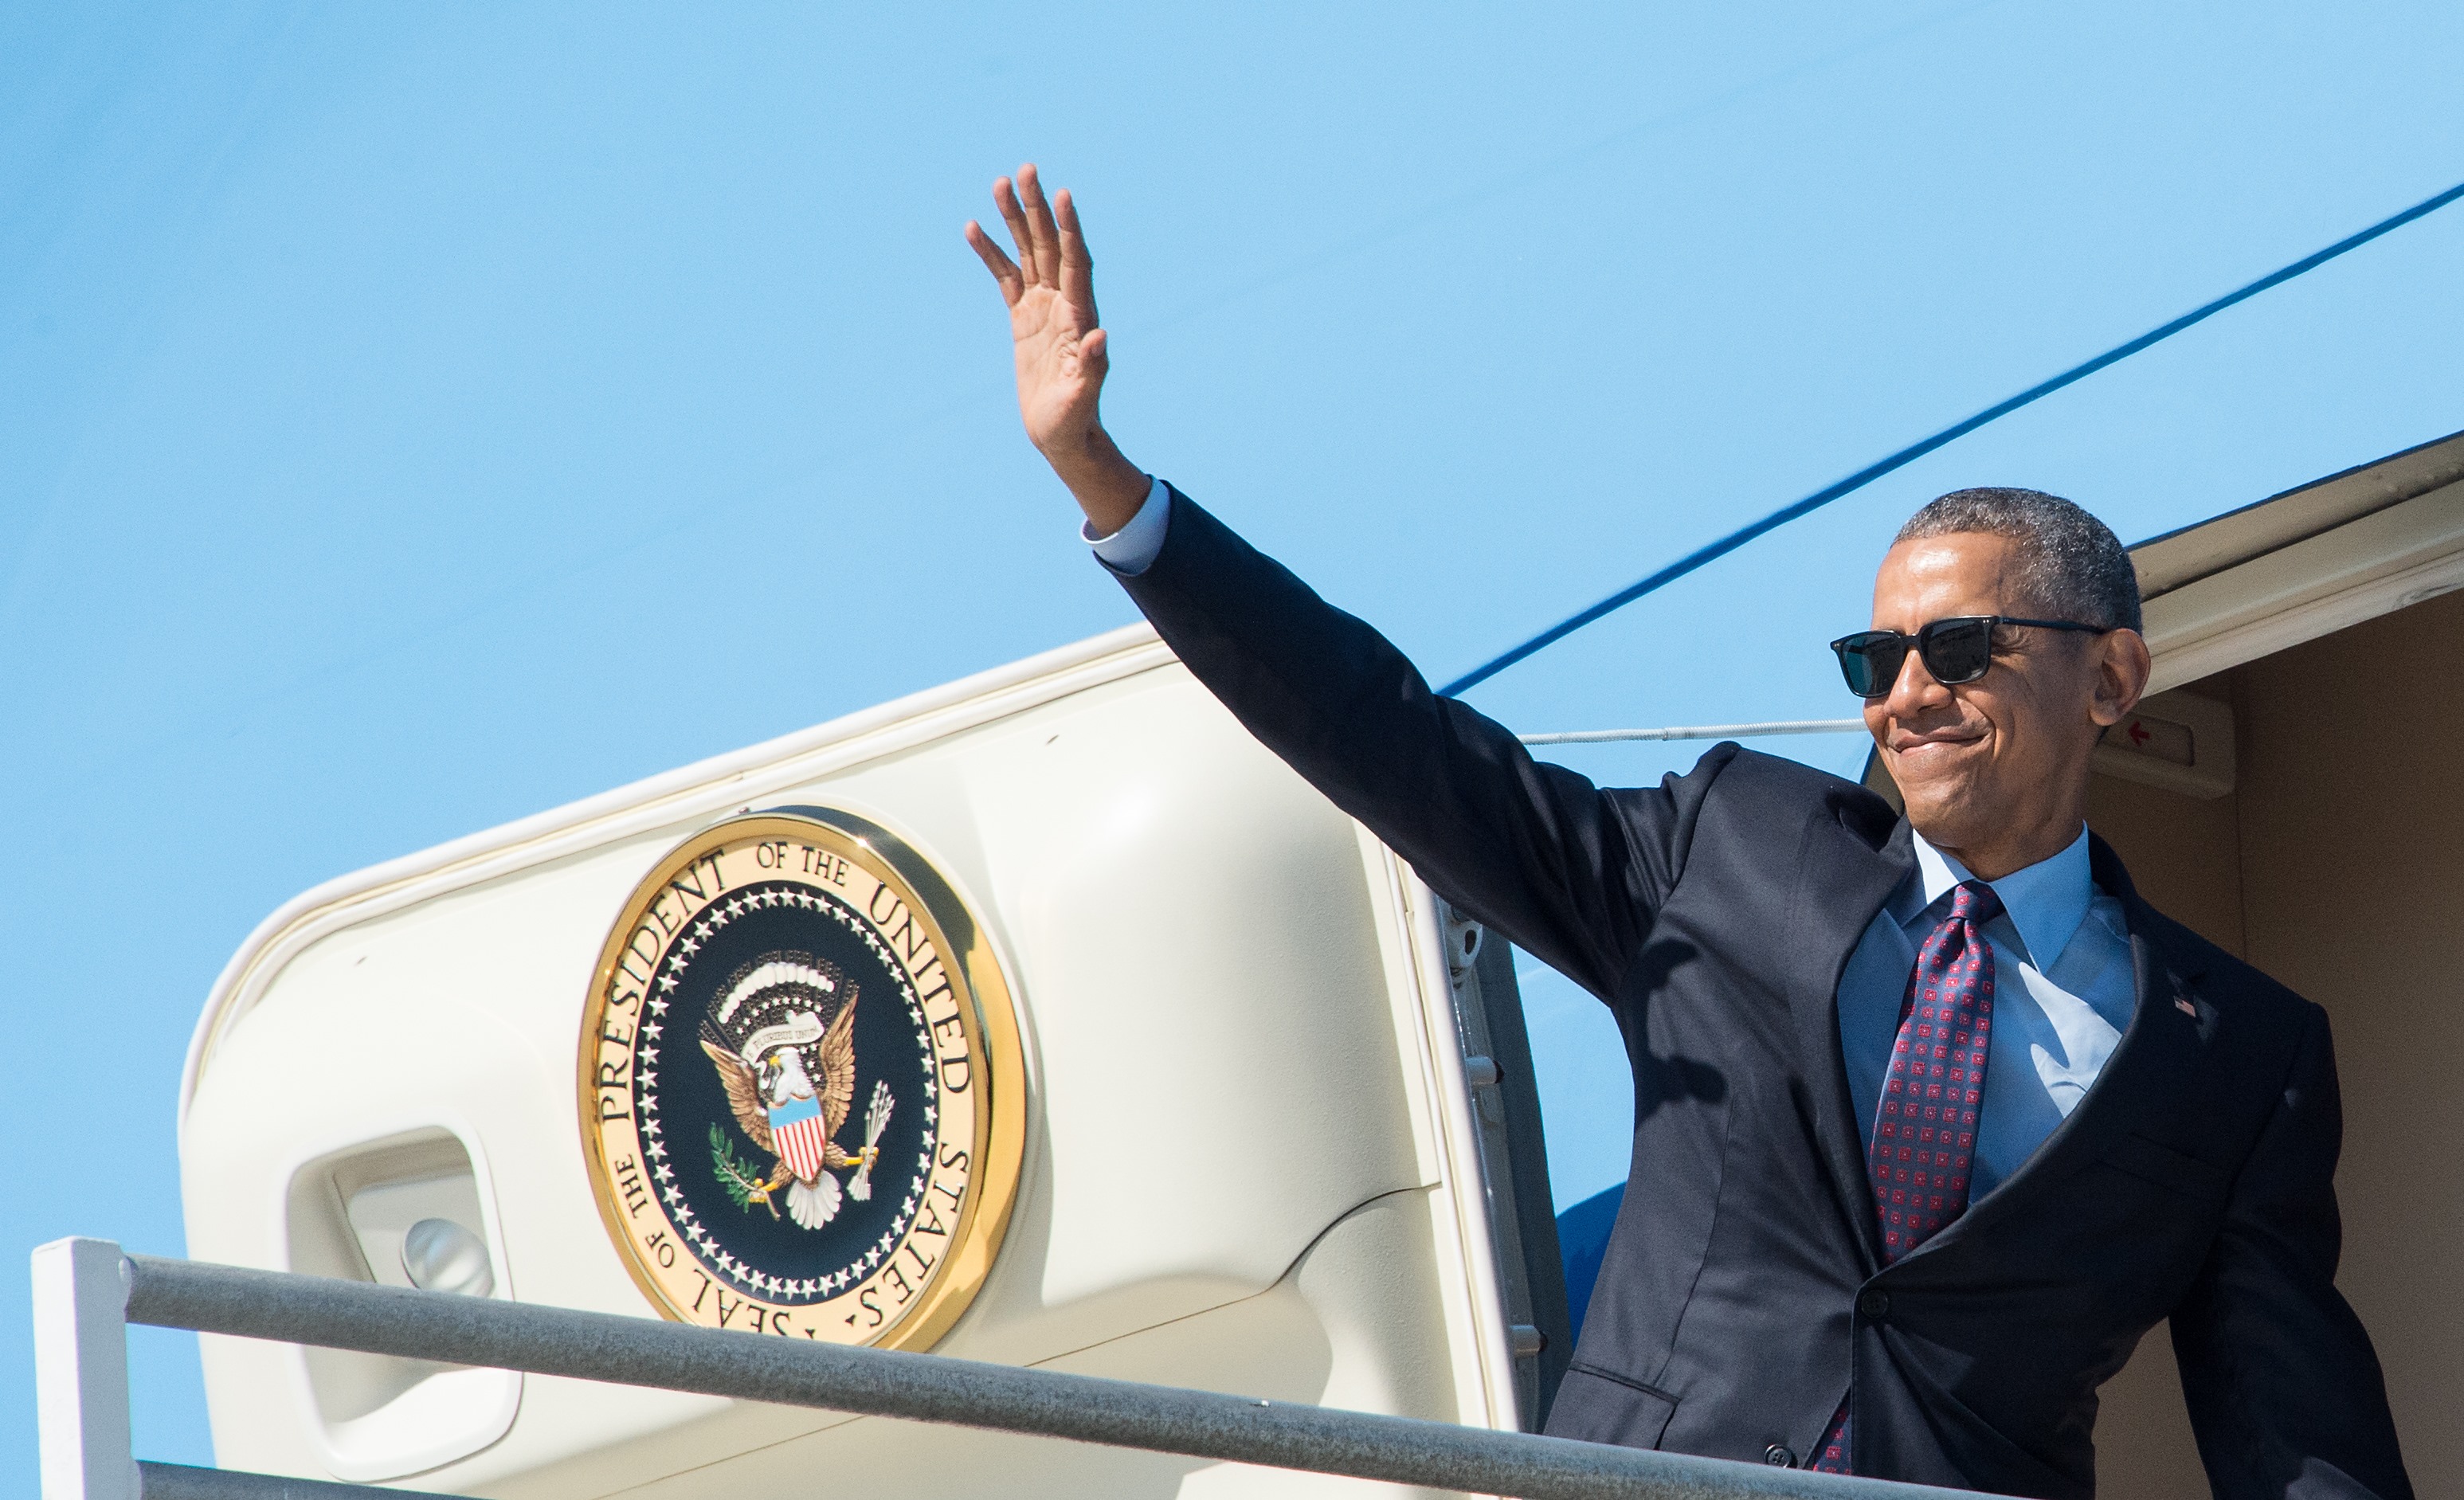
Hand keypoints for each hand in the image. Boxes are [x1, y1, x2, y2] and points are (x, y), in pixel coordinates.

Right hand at [966, 164, 1149, 533]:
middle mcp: (1065, 304)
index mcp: (1081, 316)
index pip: (1076, 262)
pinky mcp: (1024, 319)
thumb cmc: (1075, 421)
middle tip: (1026, 169)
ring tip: (999, 182)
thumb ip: (1093, 367)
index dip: (1069, 228)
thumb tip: (1101, 336)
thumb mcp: (1083, 397)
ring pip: (1029, 253)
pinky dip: (993, 253)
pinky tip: (975, 227)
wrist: (1063, 436)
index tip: (1061, 194)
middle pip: (1052, 245)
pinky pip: (1006, 277)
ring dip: (1016, 219)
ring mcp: (1044, 308)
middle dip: (1038, 208)